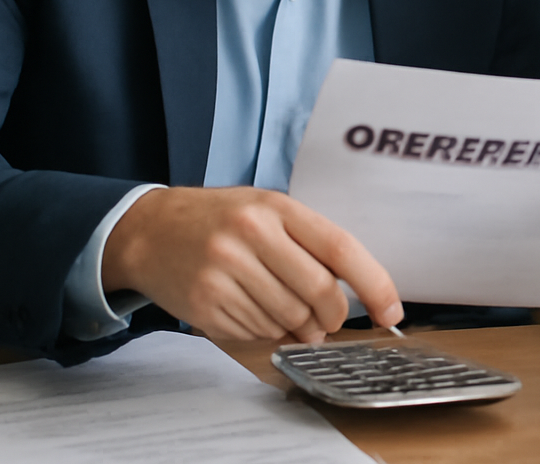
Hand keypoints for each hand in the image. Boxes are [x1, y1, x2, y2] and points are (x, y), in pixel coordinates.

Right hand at [101, 186, 402, 342]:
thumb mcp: (265, 209)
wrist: (147, 230)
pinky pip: (257, 332)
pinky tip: (255, 312)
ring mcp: (225, 271)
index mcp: (275, 207)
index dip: (374, 283)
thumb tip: (351, 296)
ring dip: (300, 327)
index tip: (391, 311)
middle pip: (319, 291)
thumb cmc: (218, 219)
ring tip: (288, 313)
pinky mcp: (205, 303)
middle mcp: (250, 235)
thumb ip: (308, 243)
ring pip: (290, 318)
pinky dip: (268, 332)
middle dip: (334, 315)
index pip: (340, 248)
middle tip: (330, 320)